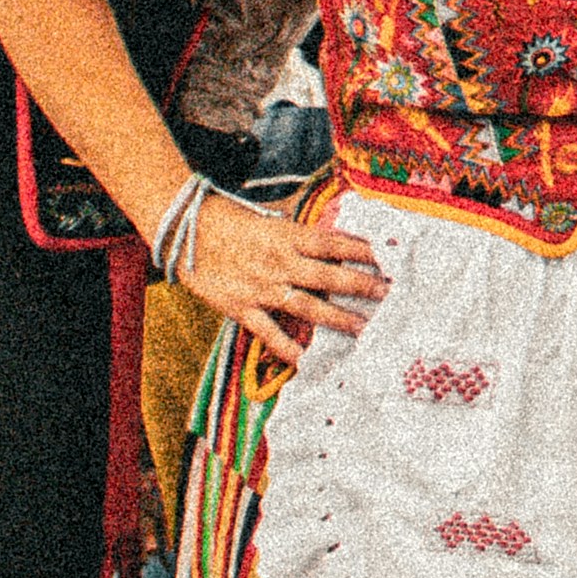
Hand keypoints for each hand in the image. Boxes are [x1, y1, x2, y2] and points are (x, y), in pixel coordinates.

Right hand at [174, 188, 387, 365]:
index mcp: (288, 236)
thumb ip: (302, 227)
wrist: (185, 229)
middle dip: (362, 286)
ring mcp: (262, 287)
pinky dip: (287, 347)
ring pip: (308, 306)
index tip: (389, 258)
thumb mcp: (271, 216)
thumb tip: (337, 227)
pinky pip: (269, 332)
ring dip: (339, 318)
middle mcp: (280, 262)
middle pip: (329, 276)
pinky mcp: (242, 307)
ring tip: (365, 329)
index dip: (363, 251)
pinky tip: (307, 361)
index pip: (334, 243)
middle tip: (391, 295)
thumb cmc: (232, 220)